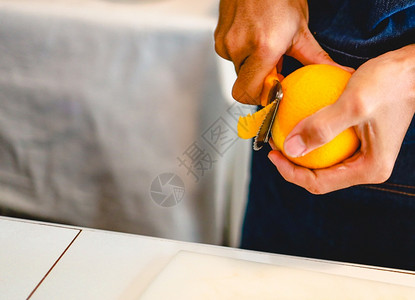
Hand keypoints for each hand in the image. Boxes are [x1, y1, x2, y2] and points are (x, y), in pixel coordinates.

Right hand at [214, 0, 346, 103]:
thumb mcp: (302, 31)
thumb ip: (317, 60)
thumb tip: (343, 73)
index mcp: (263, 48)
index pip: (250, 93)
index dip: (262, 97)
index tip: (277, 89)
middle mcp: (240, 47)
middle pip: (244, 86)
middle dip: (259, 83)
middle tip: (274, 69)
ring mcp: (225, 43)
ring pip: (238, 72)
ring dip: (251, 68)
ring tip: (265, 49)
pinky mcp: (218, 38)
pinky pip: (231, 58)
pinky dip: (243, 56)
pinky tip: (254, 40)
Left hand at [268, 45, 414, 193]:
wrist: (413, 69)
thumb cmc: (391, 83)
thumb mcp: (353, 104)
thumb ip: (321, 128)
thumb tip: (291, 150)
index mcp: (369, 169)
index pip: (319, 184)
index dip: (290, 173)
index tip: (273, 154)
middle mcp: (367, 168)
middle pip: (319, 177)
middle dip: (293, 164)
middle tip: (275, 144)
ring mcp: (363, 155)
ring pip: (323, 163)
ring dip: (301, 151)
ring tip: (282, 134)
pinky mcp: (359, 141)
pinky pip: (329, 145)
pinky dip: (312, 137)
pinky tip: (297, 122)